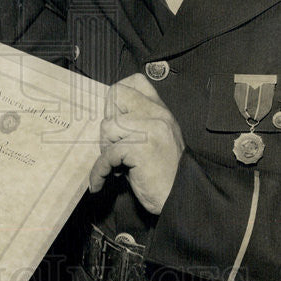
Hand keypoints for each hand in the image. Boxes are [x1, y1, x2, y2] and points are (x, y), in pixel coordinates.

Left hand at [89, 73, 184, 214]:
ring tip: (116, 164)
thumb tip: (108, 116)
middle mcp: (157, 115)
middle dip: (108, 121)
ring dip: (105, 148)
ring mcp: (150, 130)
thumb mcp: (156, 139)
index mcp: (161, 111)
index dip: (117, 97)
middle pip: (116, 96)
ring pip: (108, 126)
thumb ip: (139, 123)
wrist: (181, 198)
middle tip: (113, 144)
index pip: (135, 81)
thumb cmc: (164, 172)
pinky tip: (100, 181)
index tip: (114, 117)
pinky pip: (108, 154)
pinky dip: (99, 171)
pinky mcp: (141, 149)